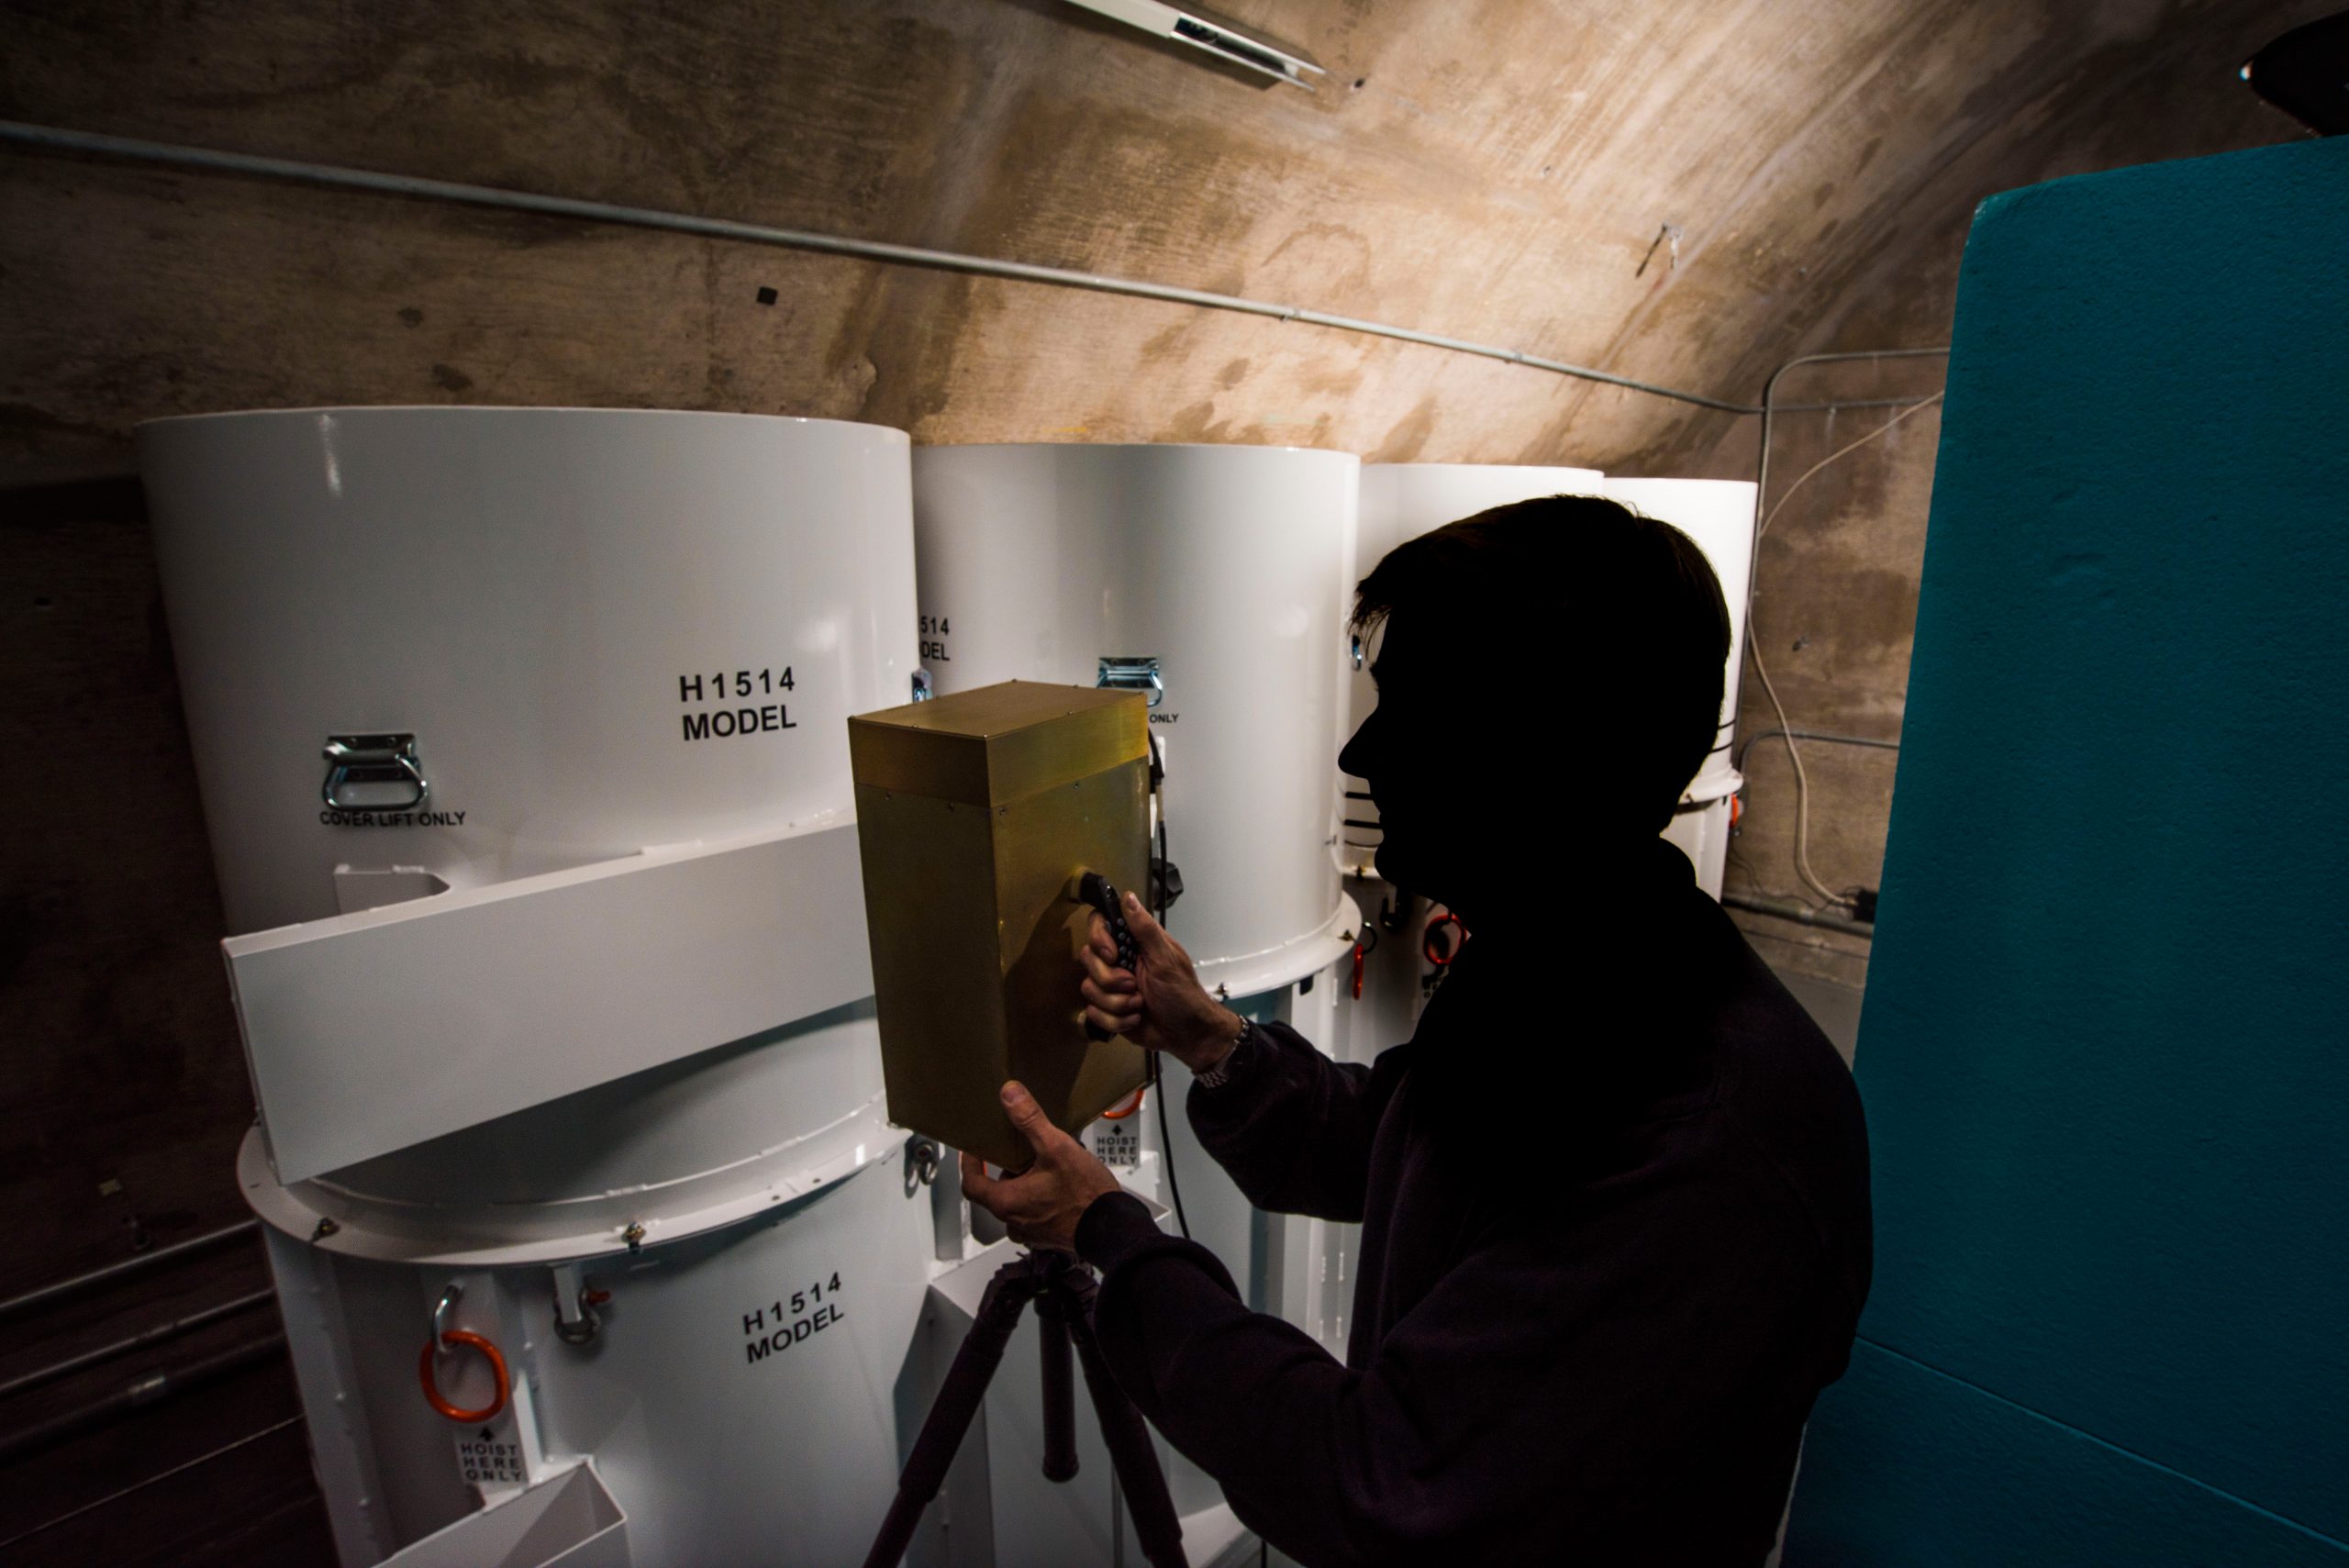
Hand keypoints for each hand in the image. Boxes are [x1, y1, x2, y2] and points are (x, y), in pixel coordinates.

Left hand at [960, 1081, 1123, 1252]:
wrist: (1113, 1228)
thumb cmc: (1085, 1195)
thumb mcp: (1056, 1148)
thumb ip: (1030, 1120)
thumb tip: (1009, 1095)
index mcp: (1006, 1203)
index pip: (970, 1184)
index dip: (969, 1164)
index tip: (974, 1150)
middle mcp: (1013, 1222)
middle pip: (995, 1192)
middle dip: (1005, 1170)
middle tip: (1018, 1151)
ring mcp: (1031, 1232)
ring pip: (1015, 1203)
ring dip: (1023, 1185)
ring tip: (1042, 1166)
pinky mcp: (1048, 1236)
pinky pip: (1033, 1213)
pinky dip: (1038, 1198)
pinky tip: (1057, 1185)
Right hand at [1081, 893, 1244, 1074]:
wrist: (1187, 1035)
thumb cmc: (1183, 994)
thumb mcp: (1166, 960)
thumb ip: (1145, 929)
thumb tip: (1127, 896)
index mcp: (1134, 944)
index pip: (1100, 925)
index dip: (1099, 939)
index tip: (1112, 955)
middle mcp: (1119, 961)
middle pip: (1088, 959)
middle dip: (1111, 980)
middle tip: (1136, 987)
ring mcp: (1111, 987)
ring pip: (1089, 989)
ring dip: (1117, 1004)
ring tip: (1139, 1006)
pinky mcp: (1107, 1010)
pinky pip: (1093, 1013)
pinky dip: (1116, 1020)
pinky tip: (1134, 1019)